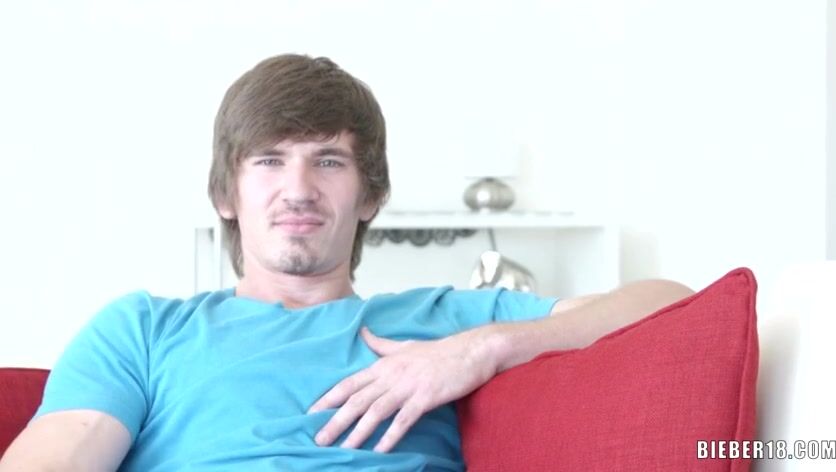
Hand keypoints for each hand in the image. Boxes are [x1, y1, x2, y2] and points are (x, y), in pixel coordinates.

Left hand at [308, 326, 500, 452]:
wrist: (471, 350)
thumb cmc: (439, 350)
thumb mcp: (405, 345)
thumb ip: (381, 344)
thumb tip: (363, 332)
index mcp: (384, 364)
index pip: (350, 383)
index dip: (329, 398)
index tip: (312, 413)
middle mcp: (391, 374)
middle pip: (357, 400)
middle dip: (335, 421)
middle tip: (319, 439)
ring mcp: (408, 386)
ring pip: (376, 411)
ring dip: (358, 432)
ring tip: (344, 449)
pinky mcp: (426, 397)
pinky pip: (404, 419)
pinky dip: (391, 435)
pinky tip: (380, 450)